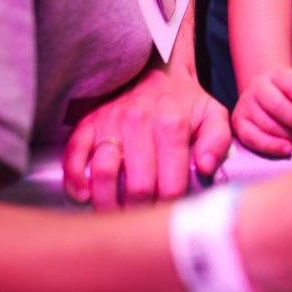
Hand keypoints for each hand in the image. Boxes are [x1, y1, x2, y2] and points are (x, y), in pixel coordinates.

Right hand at [62, 66, 229, 210]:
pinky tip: (85, 195)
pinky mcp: (89, 124)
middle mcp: (139, 122)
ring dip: (107, 203)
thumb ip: (218, 142)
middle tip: (142, 219)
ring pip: (102, 173)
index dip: (168, 208)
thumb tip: (204, 169)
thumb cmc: (186, 103)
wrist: (159, 71)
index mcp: (172, 124)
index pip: (169, 184)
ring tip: (116, 214)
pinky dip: (75, 181)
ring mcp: (111, 122)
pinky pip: (74, 156)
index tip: (168, 215)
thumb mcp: (213, 115)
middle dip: (140, 212)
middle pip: (136, 187)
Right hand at [231, 66, 291, 157]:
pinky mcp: (238, 124)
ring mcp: (245, 105)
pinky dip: (271, 146)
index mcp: (276, 74)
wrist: (270, 99)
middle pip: (277, 104)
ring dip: (287, 135)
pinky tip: (287, 149)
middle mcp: (257, 87)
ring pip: (266, 122)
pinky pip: (252, 138)